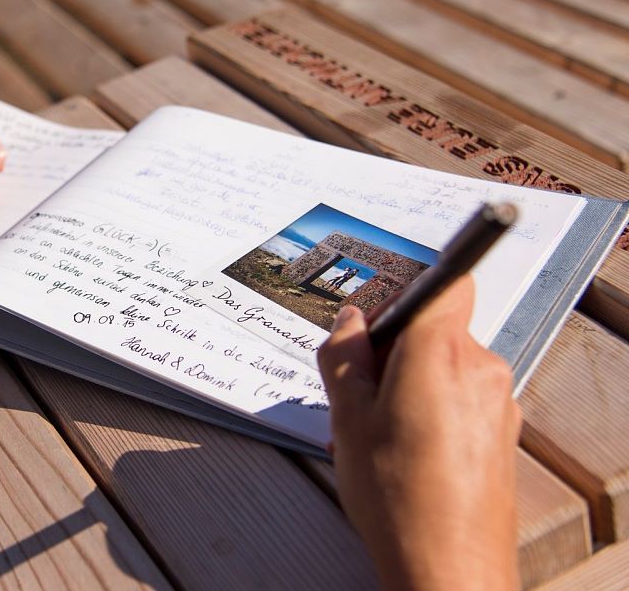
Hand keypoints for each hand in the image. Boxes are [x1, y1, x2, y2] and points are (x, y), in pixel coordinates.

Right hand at [317, 277, 520, 590]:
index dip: (403, 292)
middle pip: (437, 328)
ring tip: (374, 428)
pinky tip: (400, 450)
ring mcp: (498, 404)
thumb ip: (343, 357)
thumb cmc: (400, 500)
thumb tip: (349, 323)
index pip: (444, 283)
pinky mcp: (502, 434)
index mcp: (441, 353)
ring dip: (409, 382)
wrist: (450, 569)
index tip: (373, 317)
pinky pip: (461, 399)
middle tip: (358, 386)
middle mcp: (481, 370)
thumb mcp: (347, 418)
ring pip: (446, 366)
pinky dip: (430, 409)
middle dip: (393, 347)